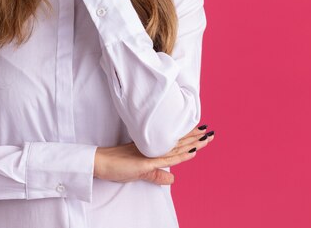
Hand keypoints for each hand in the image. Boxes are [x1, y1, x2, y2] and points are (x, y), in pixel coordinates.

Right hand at [93, 125, 214, 185]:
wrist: (101, 162)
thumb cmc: (117, 165)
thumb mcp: (140, 173)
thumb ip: (156, 175)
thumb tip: (172, 179)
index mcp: (153, 149)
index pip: (174, 143)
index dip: (188, 138)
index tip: (200, 132)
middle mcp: (154, 149)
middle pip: (178, 142)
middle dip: (195, 137)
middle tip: (209, 131)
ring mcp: (151, 154)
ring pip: (176, 148)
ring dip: (193, 143)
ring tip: (206, 137)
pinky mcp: (146, 162)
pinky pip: (167, 160)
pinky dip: (181, 156)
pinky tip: (192, 152)